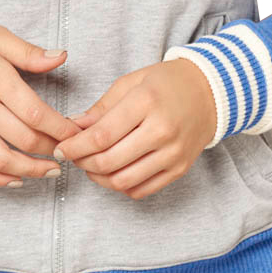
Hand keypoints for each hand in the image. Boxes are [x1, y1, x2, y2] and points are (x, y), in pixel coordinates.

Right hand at [0, 15, 86, 187]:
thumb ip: (27, 52)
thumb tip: (61, 57)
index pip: (35, 113)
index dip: (61, 129)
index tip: (77, 134)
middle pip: (23, 139)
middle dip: (53, 150)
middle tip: (71, 152)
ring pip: (0, 160)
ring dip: (30, 171)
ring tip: (52, 171)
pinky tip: (16, 179)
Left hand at [51, 59, 216, 199]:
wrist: (210, 92)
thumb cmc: (166, 83)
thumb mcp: (131, 82)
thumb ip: (101, 107)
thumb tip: (73, 126)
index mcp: (146, 102)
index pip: (101, 135)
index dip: (75, 146)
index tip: (61, 148)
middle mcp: (162, 130)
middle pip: (109, 161)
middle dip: (82, 163)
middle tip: (72, 157)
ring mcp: (173, 153)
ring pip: (123, 181)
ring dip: (98, 178)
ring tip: (89, 166)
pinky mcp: (179, 169)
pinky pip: (142, 190)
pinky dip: (120, 186)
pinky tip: (112, 173)